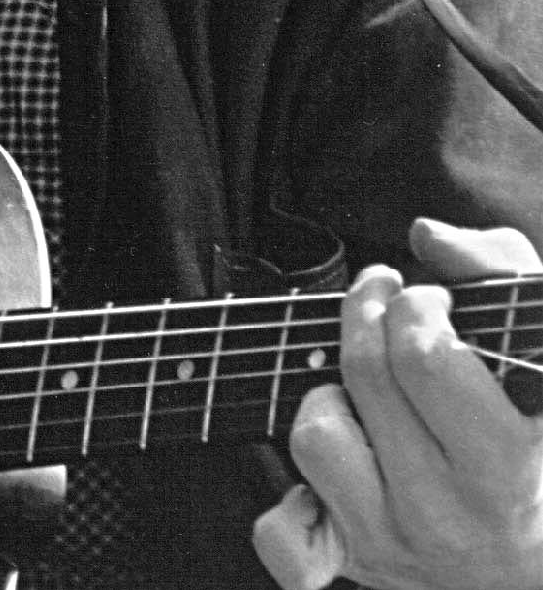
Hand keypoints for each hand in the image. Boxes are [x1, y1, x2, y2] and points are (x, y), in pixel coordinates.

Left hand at [252, 218, 542, 588]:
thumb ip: (504, 276)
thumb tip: (427, 239)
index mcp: (514, 465)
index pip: (426, 356)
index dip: (417, 307)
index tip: (429, 301)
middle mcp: (457, 513)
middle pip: (366, 376)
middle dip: (368, 317)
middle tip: (389, 309)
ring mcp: (403, 545)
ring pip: (317, 434)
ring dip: (336, 400)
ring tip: (379, 402)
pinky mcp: (358, 569)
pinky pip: (283, 534)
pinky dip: (293, 501)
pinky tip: (342, 476)